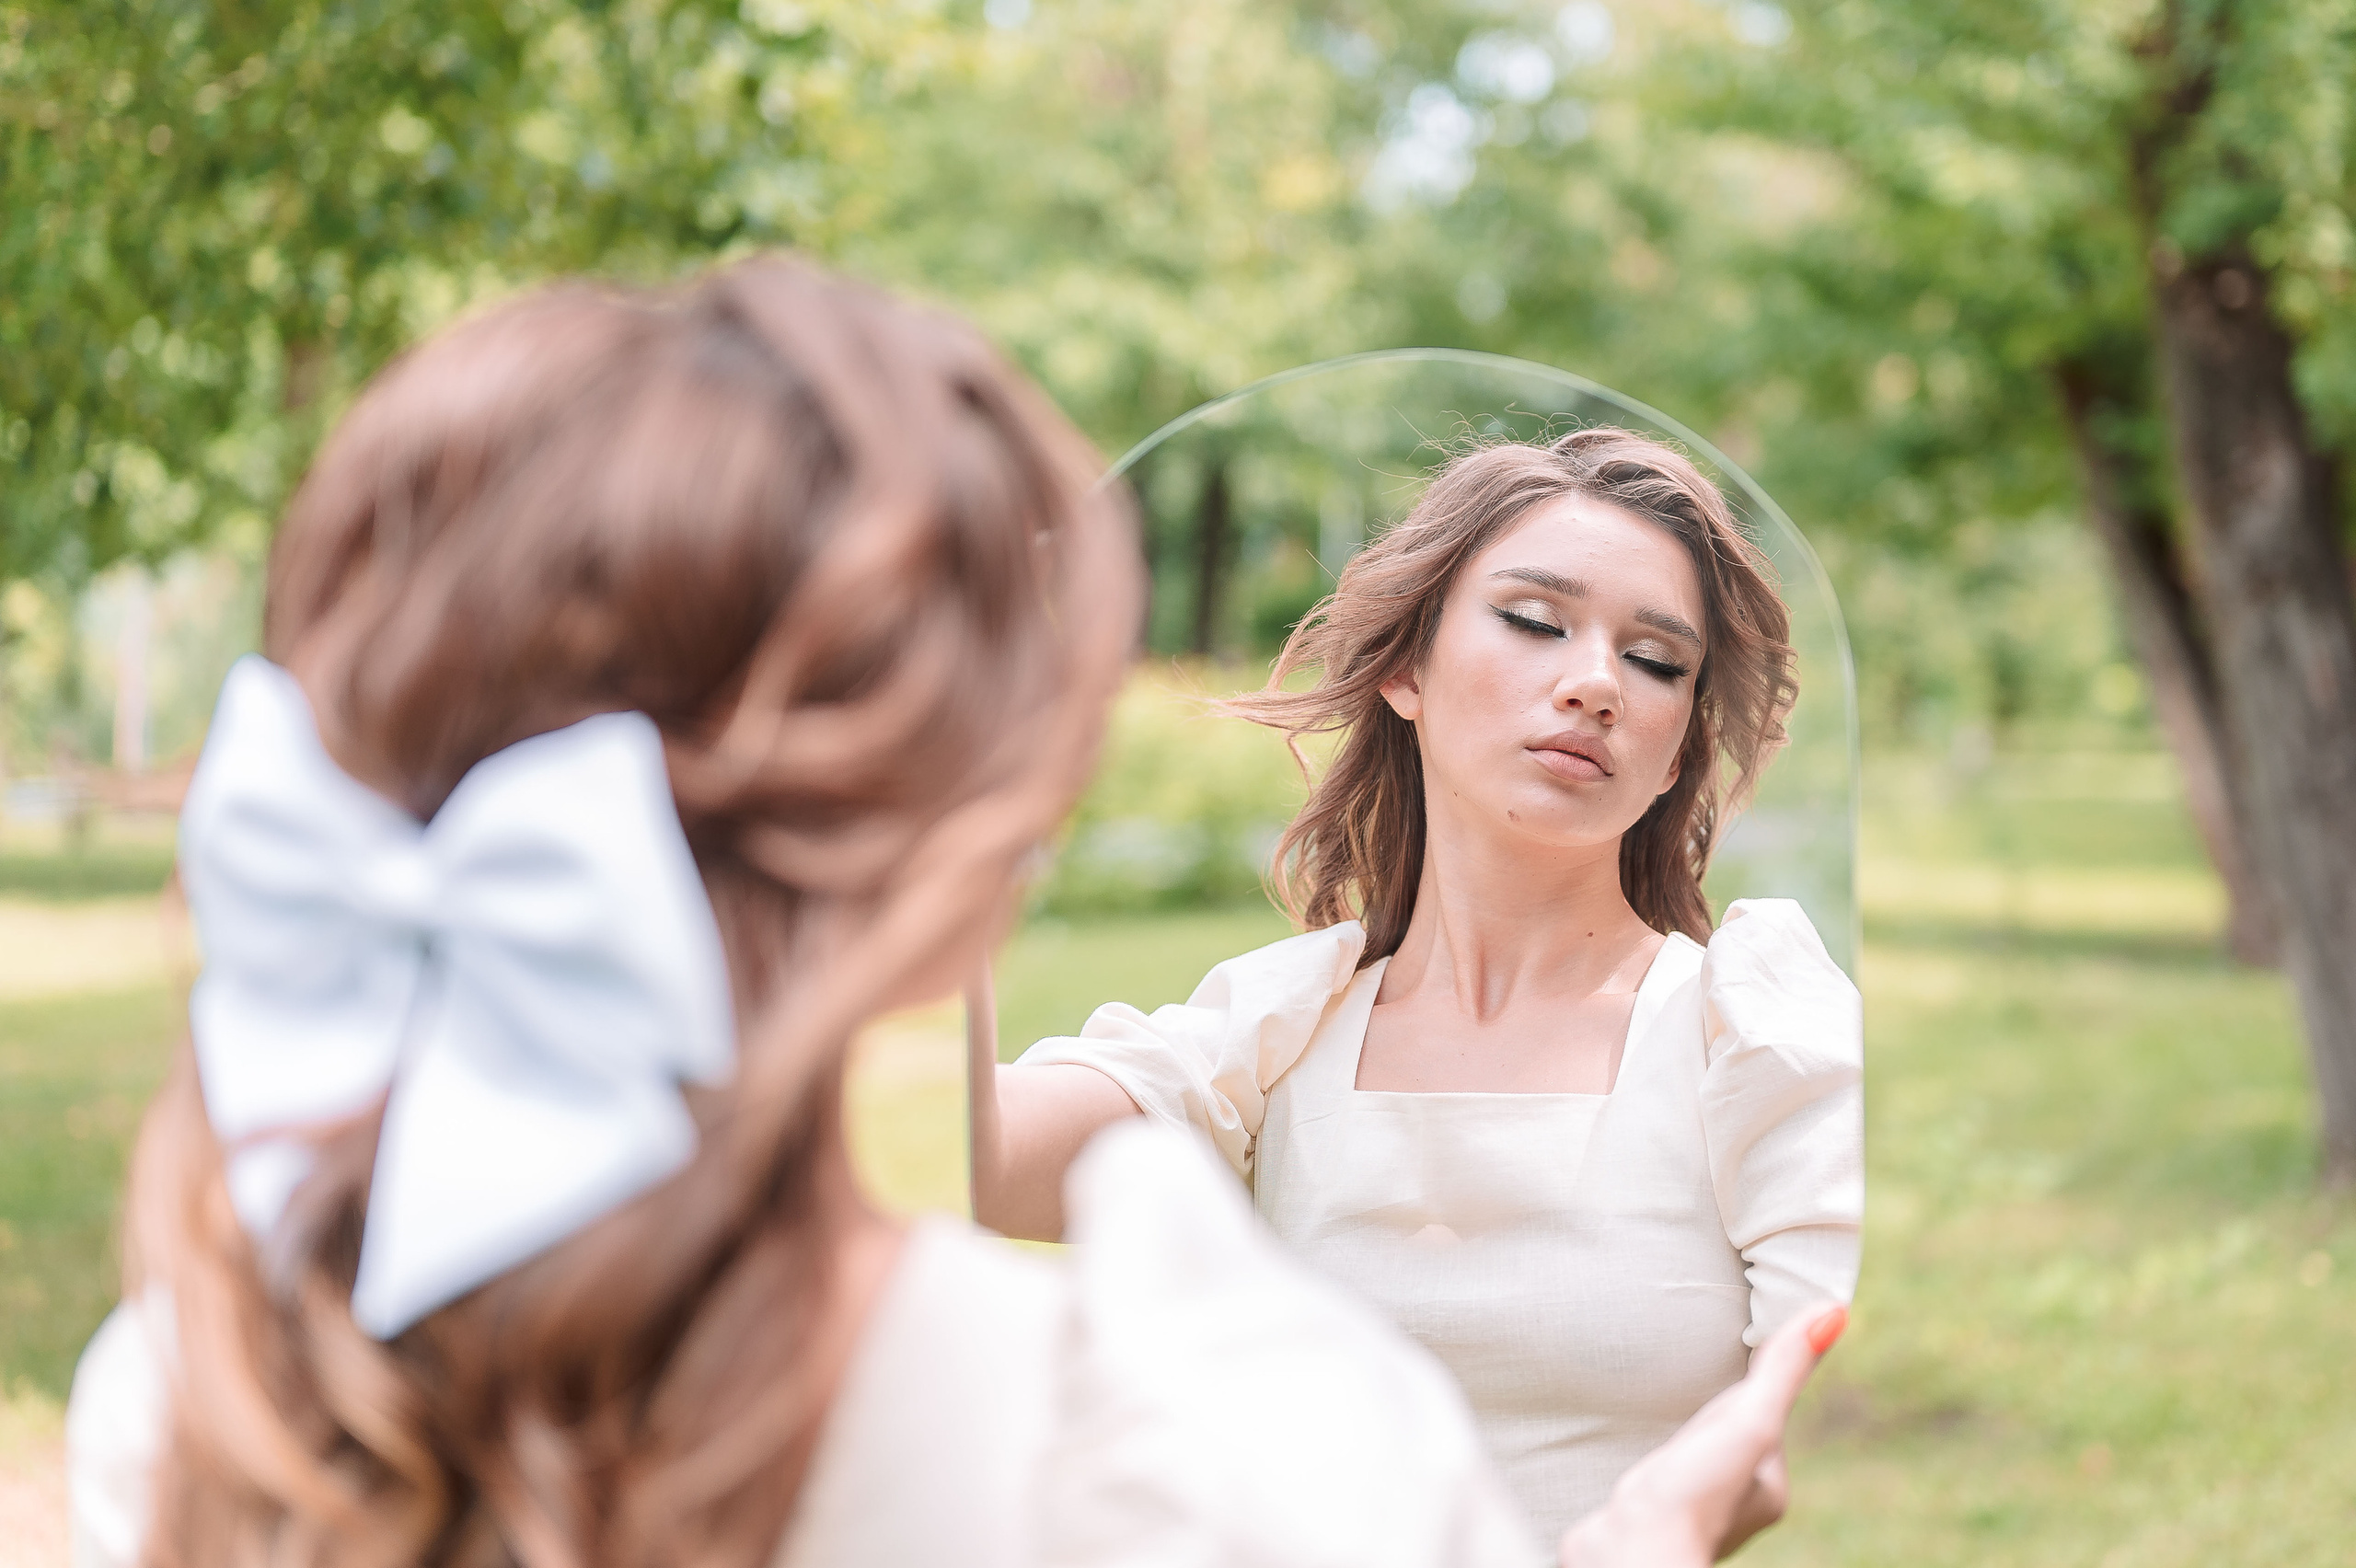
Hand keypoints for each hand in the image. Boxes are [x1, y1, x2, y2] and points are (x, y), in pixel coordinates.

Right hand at [1558, 1305, 1845, 1567]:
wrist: (1629, 1554)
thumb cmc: (1695, 1494)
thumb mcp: (1747, 1421)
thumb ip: (1783, 1371)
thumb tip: (1835, 1312)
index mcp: (1769, 1483)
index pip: (1766, 1412)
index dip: (1754, 1375)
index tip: (1747, 1333)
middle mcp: (1739, 1499)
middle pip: (1733, 1430)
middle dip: (1720, 1403)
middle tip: (1707, 1363)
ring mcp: (1695, 1505)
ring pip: (1699, 1449)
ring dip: (1689, 1426)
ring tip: (1677, 1405)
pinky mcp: (1655, 1508)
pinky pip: (1667, 1465)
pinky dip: (1662, 1450)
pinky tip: (1649, 1445)